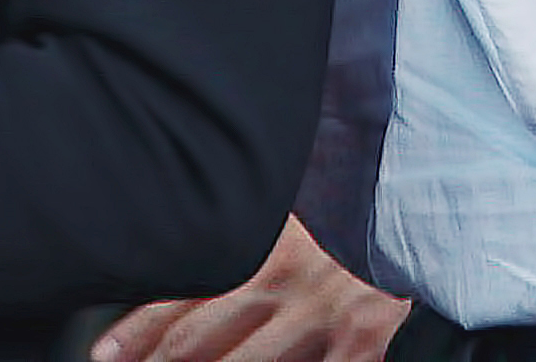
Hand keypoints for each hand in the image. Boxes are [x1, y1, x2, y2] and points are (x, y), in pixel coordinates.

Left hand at [94, 219, 406, 361]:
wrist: (431, 190)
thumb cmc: (359, 193)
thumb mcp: (300, 199)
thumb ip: (258, 230)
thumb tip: (208, 242)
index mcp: (259, 241)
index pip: (182, 293)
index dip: (138, 331)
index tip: (104, 357)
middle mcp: (281, 280)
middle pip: (200, 340)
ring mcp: (321, 316)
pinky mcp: (362, 341)